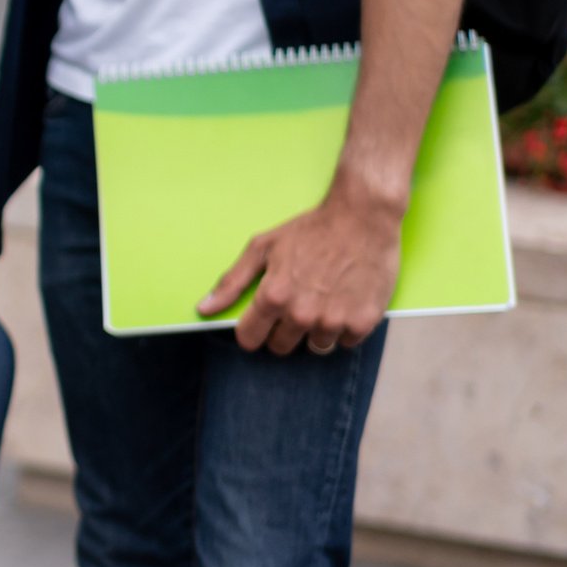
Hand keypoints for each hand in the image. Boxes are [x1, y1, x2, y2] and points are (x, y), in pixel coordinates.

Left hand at [197, 190, 403, 353]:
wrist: (361, 219)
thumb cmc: (309, 230)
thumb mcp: (261, 248)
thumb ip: (231, 282)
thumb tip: (204, 309)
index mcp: (274, 297)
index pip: (250, 339)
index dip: (251, 331)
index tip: (259, 322)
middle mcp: (302, 314)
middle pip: (281, 347)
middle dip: (282, 331)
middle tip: (294, 305)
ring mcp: (334, 321)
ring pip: (315, 347)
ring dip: (314, 330)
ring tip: (321, 301)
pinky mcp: (363, 323)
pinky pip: (345, 343)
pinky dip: (343, 328)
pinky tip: (343, 303)